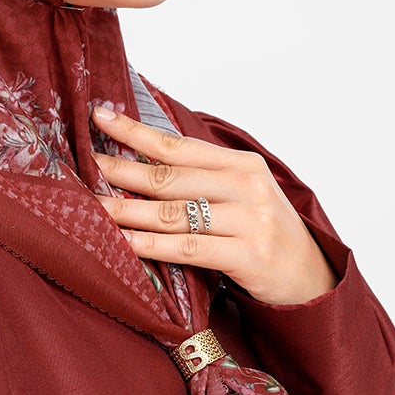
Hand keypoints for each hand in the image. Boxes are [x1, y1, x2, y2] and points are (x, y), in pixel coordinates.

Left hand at [89, 103, 336, 305]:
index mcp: (242, 164)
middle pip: (169, 177)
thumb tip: (141, 162)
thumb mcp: (241, 195)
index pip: (178, 145)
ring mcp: (250, 219)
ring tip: (91, 207)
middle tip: (84, 166)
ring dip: (126, 210)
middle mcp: (247, 186)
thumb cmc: (264, 233)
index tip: (100, 117)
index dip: (136, 132)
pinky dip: (150, 245)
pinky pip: (187, 248)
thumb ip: (203, 178)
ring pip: (172, 213)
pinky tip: (122, 241)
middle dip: (121, 170)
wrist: (310, 277)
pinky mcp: (249, 254)